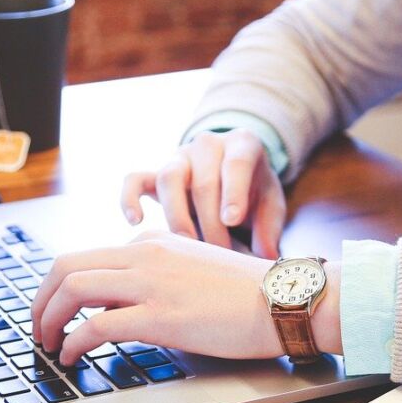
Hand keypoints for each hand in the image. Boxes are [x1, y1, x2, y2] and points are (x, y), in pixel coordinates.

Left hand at [30, 231, 342, 366]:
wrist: (284, 299)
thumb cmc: (249, 293)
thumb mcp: (195, 270)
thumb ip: (160, 277)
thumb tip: (127, 303)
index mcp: (153, 244)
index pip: (88, 258)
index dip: (61, 288)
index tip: (56, 311)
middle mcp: (145, 255)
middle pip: (66, 266)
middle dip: (41, 299)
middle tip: (38, 327)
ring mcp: (151, 283)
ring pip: (73, 289)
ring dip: (48, 319)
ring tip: (47, 344)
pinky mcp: (160, 316)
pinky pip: (96, 325)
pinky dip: (74, 343)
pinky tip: (73, 357)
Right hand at [121, 129, 285, 258]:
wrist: (233, 175)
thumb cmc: (254, 192)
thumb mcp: (271, 205)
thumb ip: (270, 228)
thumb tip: (266, 257)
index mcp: (242, 145)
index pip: (236, 163)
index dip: (233, 192)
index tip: (232, 220)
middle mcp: (208, 145)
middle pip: (203, 181)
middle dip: (210, 222)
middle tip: (219, 254)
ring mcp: (179, 158)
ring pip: (169, 178)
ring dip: (177, 216)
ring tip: (187, 246)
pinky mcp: (156, 174)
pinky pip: (135, 180)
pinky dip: (130, 198)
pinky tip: (135, 222)